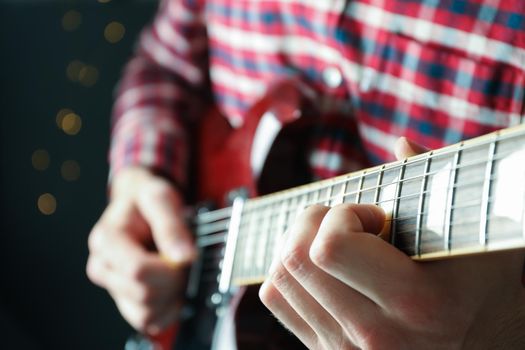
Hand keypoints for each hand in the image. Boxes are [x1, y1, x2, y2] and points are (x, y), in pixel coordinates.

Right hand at [86, 167, 195, 334]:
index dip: (168, 268)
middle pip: (144, 294)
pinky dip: (168, 308)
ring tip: (175, 268)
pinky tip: (172, 285)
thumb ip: (171, 225)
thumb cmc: (144, 199)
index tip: (184, 254)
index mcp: (106, 241)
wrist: (136, 202)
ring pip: (146, 313)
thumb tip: (185, 256)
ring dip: (171, 296)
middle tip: (182, 258)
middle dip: (173, 280)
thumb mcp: (159, 198)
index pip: (137, 270)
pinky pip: (149, 321)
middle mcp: (103, 267)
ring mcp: (113, 287)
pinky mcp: (125, 301)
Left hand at [259, 138, 524, 348]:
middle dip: (316, 220)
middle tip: (349, 219)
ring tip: (336, 239)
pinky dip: (288, 270)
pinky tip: (321, 265)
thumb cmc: (486, 288)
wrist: (487, 347)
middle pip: (297, 259)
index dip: (345, 215)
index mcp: (415, 303)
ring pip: (279, 278)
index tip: (376, 216)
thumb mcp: (481, 235)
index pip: (330, 247)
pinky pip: (277, 298)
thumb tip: (401, 145)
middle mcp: (375, 335)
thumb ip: (443, 184)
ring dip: (298, 242)